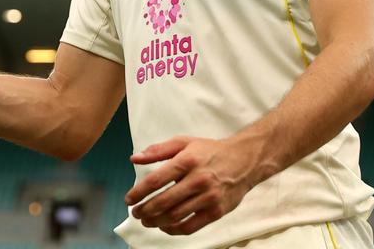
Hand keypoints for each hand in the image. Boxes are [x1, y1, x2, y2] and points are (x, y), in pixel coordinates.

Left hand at [124, 135, 256, 234]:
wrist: (245, 160)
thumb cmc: (210, 151)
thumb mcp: (184, 142)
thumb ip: (158, 150)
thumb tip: (134, 159)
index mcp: (187, 161)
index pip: (155, 181)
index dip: (138, 193)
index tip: (128, 200)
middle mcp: (198, 180)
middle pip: (163, 201)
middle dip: (145, 210)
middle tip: (136, 213)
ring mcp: (208, 198)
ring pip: (175, 216)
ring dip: (156, 222)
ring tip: (146, 221)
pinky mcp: (217, 211)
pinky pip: (191, 227)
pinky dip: (174, 230)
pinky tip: (165, 227)